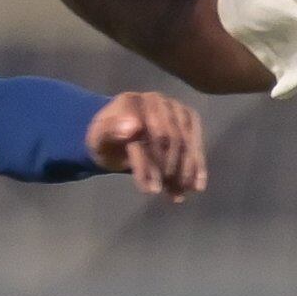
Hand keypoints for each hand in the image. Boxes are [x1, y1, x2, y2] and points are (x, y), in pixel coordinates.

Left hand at [87, 91, 207, 201]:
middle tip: (165, 192)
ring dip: (184, 172)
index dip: (146, 164)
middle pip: (169, 138)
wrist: (117, 136)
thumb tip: (133, 128)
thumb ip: (110, 132)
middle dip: (167, 169)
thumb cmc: (107, 141)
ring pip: (185, 143)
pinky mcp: (188, 118)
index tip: (147, 190)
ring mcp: (174, 108)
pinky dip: (197, 166)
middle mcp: (155, 100)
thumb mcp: (99, 140)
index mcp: (130, 102)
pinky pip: (196, 143)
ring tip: (179, 194)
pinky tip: (197, 186)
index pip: (144, 135)